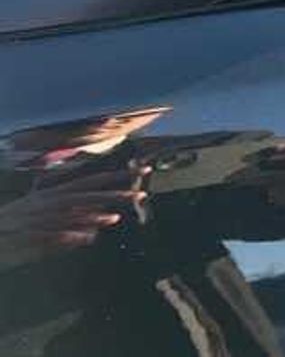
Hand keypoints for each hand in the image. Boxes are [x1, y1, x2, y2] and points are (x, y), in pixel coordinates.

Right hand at [0, 168, 145, 266]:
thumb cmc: (13, 225)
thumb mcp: (42, 217)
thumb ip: (69, 222)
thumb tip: (95, 231)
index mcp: (54, 194)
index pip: (91, 182)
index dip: (117, 178)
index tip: (143, 172)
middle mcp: (49, 201)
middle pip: (85, 195)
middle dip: (113, 195)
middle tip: (140, 195)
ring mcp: (37, 217)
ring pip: (69, 214)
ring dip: (91, 216)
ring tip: (115, 218)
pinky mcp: (26, 234)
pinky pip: (50, 234)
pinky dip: (67, 235)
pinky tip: (85, 238)